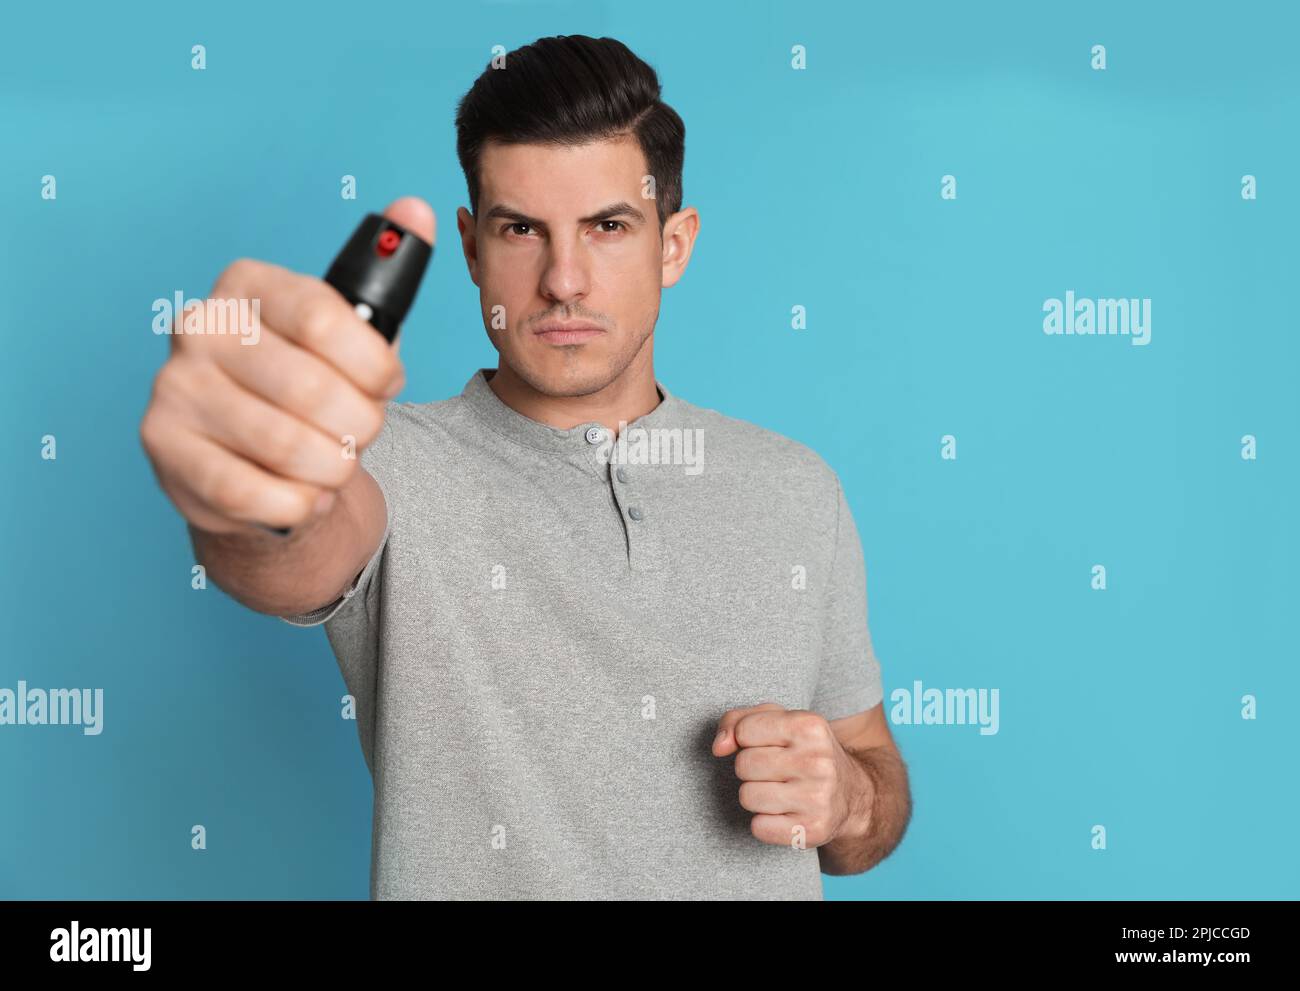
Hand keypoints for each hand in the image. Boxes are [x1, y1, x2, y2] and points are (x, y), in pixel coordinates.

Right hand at [139, 197, 434, 534]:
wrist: (255, 462)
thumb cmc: (313, 389)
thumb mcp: (356, 332)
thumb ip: (391, 273)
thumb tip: (417, 209)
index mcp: (248, 285)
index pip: (324, 318)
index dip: (374, 366)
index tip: (386, 384)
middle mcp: (199, 326)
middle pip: (313, 390)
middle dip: (359, 426)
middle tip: (359, 434)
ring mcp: (173, 387)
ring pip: (288, 448)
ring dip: (332, 469)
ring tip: (332, 464)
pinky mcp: (164, 449)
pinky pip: (255, 494)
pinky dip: (299, 505)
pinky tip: (302, 494)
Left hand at [712, 702, 873, 848]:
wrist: (852, 795)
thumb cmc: (804, 752)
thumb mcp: (778, 721)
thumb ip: (737, 720)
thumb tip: (718, 747)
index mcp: (810, 725)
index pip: (744, 730)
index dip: (747, 740)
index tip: (768, 745)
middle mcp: (817, 760)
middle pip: (743, 765)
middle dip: (751, 769)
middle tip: (776, 771)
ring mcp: (817, 797)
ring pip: (747, 796)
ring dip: (756, 796)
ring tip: (780, 791)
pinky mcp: (812, 830)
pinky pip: (758, 827)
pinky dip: (765, 822)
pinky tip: (785, 813)